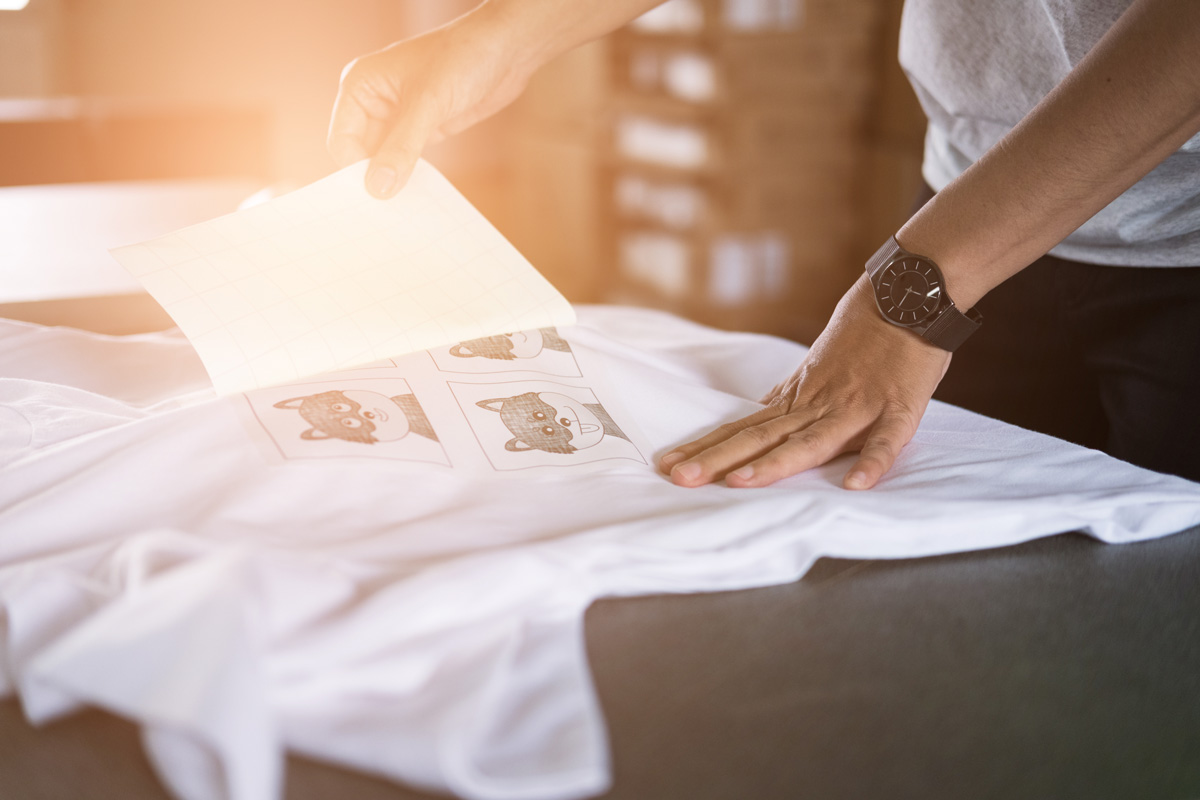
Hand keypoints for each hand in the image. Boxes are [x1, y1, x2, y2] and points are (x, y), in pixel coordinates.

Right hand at [327, 10, 534, 197]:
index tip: (374, 199)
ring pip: (384, 159)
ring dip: (393, 180)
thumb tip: (378, 188)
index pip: (342, 141)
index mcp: (360, 85)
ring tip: (403, 208)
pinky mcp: (422, 128)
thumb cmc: (463, 57)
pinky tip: (419, 196)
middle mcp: (373, 101)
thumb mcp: (428, 104)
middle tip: (387, 211)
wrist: (506, 49)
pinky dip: (411, 176)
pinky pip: (407, 159)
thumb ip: (401, 147)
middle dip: (373, 178)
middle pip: (360, 153)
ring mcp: (398, 116)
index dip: (354, 170)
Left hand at [659, 277, 951, 489]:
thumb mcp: (816, 367)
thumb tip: (758, 417)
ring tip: (740, 483)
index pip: (743, 427)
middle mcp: (818, 404)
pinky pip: (886, 440)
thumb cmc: (863, 332)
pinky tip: (855, 485)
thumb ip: (791, 399)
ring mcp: (857, 407)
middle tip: (680, 478)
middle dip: (719, 459)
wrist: (906, 294)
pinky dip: (872, 462)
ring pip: (812, 442)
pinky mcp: (898, 408)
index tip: (668, 465)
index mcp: (798, 398)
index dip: (707, 448)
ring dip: (776, 463)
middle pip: (761, 437)